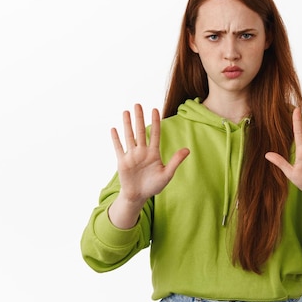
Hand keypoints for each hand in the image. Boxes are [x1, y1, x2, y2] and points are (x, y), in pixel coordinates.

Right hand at [109, 104, 188, 227]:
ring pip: (129, 136)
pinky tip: (114, 129)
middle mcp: (142, 151)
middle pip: (140, 131)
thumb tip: (187, 149)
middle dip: (139, 118)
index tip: (155, 109)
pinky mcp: (122, 162)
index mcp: (153, 153)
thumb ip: (175, 161)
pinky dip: (116, 139)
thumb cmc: (154, 186)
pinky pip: (119, 148)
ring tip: (126, 112)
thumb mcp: (167, 174)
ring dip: (127, 124)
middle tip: (138, 104)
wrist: (139, 196)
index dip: (155, 122)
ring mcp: (131, 156)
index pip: (155, 134)